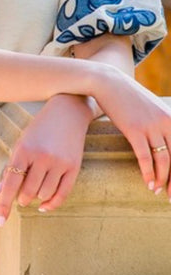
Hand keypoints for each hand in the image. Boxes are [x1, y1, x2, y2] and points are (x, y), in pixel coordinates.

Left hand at [0, 95, 91, 225]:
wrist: (67, 112)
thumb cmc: (40, 129)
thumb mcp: (21, 143)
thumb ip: (11, 167)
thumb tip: (0, 192)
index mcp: (24, 150)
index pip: (11, 183)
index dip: (5, 205)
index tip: (1, 222)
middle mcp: (42, 157)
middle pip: (28, 192)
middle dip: (21, 198)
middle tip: (21, 195)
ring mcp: (59, 162)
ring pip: (44, 195)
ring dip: (36, 199)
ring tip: (33, 191)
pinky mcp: (73, 167)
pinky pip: (62, 194)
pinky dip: (51, 204)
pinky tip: (43, 206)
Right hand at [95, 66, 170, 196]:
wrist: (109, 82)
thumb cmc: (128, 96)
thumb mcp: (152, 107)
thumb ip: (161, 122)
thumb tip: (164, 141)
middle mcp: (166, 122)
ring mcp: (150, 126)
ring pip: (163, 160)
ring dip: (162, 179)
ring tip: (158, 191)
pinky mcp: (134, 130)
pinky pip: (144, 157)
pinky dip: (148, 173)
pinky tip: (148, 184)